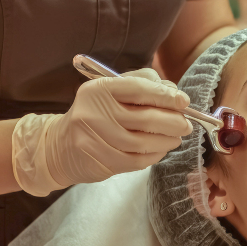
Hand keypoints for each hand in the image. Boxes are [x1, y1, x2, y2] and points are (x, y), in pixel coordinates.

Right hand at [12, 68, 192, 195]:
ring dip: (168, 140)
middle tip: (186, 123)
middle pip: (145, 117)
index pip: (138, 89)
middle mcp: (94, 113)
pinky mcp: (101, 162)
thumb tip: (173, 91)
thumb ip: (141, 83)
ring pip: (144, 142)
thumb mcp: (111, 89)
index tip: (184, 101)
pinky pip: (138, 160)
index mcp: (99, 89)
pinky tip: (161, 149)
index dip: (165, 95)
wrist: (60, 146)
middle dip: (173, 121)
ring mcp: (96, 140)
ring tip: (177, 136)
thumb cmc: (94, 112)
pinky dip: (155, 155)